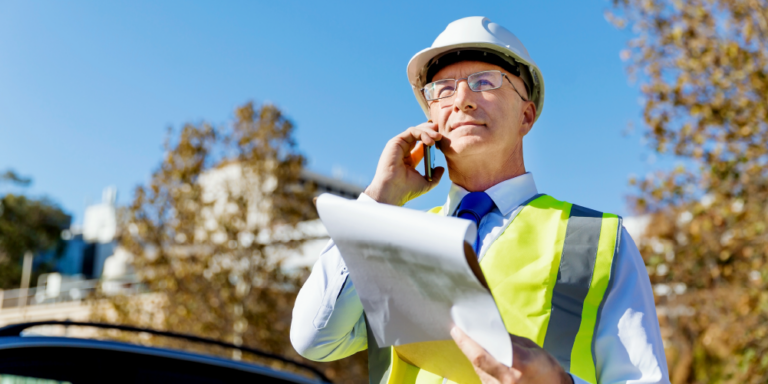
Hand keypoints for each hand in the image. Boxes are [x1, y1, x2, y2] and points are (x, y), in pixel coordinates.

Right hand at [364, 122, 444, 205]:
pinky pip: (411, 132)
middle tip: (441, 135)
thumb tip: (441, 168)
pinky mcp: (396, 142)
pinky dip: (422, 133)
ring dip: (429, 132)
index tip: (443, 141)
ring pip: (415, 131)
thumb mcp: (426, 183)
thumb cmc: (407, 190)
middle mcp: (403, 151)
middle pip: (419, 135)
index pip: (422, 145)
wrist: (394, 191)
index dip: (433, 141)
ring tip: (438, 137)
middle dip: (431, 132)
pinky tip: (430, 141)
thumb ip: (435, 176)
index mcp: (409, 160)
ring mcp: (399, 146)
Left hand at [451, 327, 573, 383]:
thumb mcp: (531, 349)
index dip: (466, 342)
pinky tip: (487, 359)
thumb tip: (490, 332)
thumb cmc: (548, 370)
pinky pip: (484, 377)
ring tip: (475, 343)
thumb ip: (509, 341)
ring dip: (476, 356)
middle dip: (468, 346)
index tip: (457, 330)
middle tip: (460, 332)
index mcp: (517, 365)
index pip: (482, 354)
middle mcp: (505, 380)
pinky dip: (482, 367)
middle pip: (477, 362)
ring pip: (478, 370)